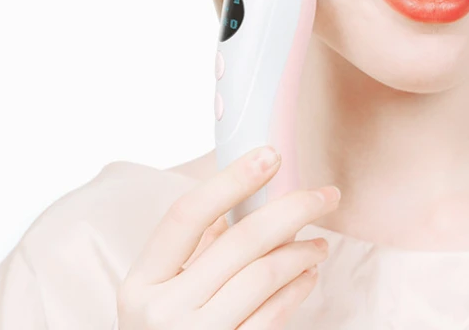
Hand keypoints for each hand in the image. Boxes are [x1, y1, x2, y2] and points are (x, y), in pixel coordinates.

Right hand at [116, 145, 340, 328]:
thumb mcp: (163, 290)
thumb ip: (198, 245)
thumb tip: (249, 192)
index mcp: (142, 282)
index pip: (187, 214)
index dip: (231, 179)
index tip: (271, 155)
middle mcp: (162, 312)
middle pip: (241, 241)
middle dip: (293, 209)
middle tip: (325, 195)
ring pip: (264, 274)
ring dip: (302, 251)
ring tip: (319, 243)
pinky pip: (273, 314)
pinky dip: (298, 288)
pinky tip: (308, 274)